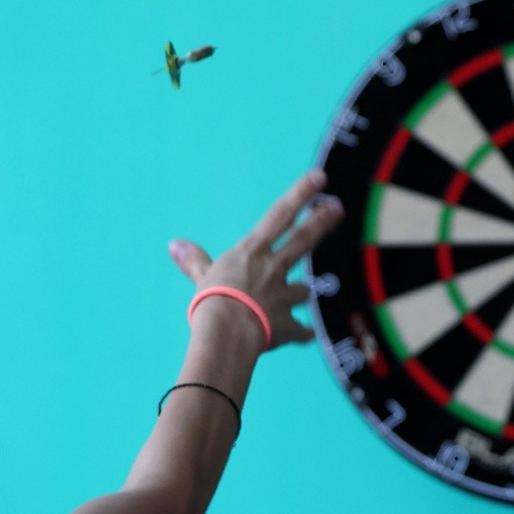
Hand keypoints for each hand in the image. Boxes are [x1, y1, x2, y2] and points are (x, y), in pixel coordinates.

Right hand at [169, 169, 343, 351]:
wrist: (227, 333)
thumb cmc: (210, 303)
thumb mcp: (201, 278)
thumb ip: (194, 261)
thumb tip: (175, 244)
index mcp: (251, 253)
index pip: (279, 216)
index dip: (301, 194)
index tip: (319, 177)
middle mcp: (272, 268)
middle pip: (303, 239)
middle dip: (322, 222)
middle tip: (338, 208)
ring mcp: (283, 296)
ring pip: (303, 289)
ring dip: (301, 291)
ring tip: (302, 294)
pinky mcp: (287, 324)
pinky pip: (300, 330)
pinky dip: (303, 334)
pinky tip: (307, 336)